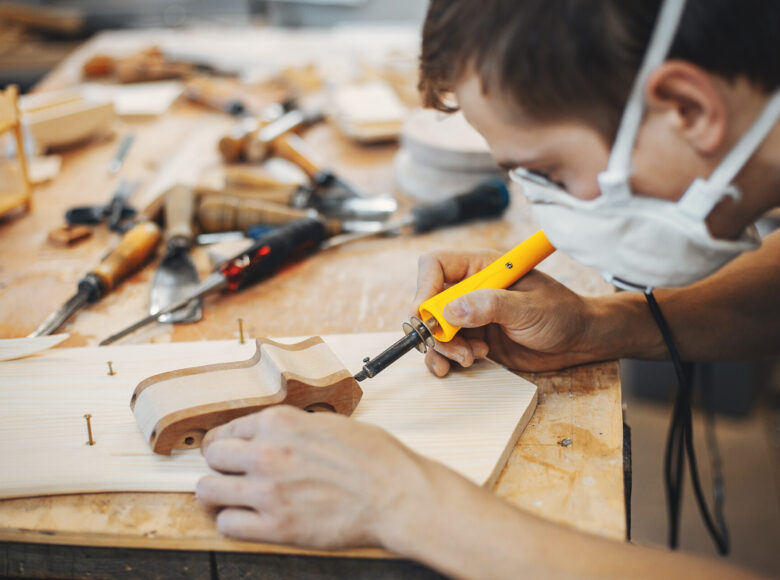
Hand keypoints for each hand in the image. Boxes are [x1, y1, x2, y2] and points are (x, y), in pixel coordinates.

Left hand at [196, 405, 434, 548]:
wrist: (397, 494)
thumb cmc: (375, 457)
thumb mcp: (330, 423)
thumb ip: (293, 428)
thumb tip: (273, 435)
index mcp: (280, 422)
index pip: (227, 429)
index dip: (226, 442)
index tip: (228, 451)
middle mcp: (267, 452)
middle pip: (213, 457)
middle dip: (220, 465)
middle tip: (230, 474)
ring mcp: (268, 491)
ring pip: (209, 490)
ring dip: (218, 494)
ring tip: (231, 498)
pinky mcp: (276, 526)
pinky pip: (228, 525)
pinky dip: (233, 522)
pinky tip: (247, 519)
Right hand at [413, 250, 602, 373]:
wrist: (578, 341)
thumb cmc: (561, 313)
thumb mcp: (528, 307)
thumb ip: (491, 306)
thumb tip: (452, 309)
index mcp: (481, 268)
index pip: (436, 265)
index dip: (424, 287)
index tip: (426, 314)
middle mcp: (470, 289)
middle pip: (429, 302)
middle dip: (435, 327)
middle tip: (454, 346)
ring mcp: (470, 315)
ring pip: (435, 329)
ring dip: (444, 348)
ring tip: (470, 358)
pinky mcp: (473, 338)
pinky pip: (446, 348)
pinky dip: (445, 359)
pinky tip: (459, 366)